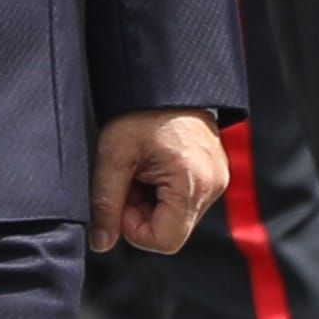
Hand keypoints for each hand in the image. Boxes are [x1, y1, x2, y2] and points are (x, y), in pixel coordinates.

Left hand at [95, 109, 225, 255]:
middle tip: (130, 179)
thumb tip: (101, 242)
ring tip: (142, 168)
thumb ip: (105, 203)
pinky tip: (154, 166)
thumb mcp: (114, 155)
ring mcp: (217, 178)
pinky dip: (164, 191)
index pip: (165, 240)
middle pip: (172, 230)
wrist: (163, 77)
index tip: (123, 198)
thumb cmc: (142, 107)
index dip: (135, 228)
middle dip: (142, 212)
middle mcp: (213, 184)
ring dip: (152, 201)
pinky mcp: (214, 172)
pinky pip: (187, 199)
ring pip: (178, 216)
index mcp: (193, 182)